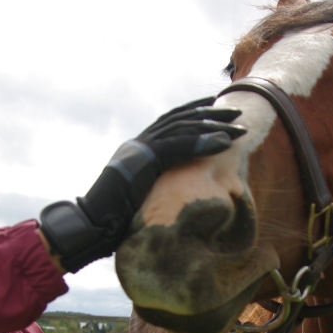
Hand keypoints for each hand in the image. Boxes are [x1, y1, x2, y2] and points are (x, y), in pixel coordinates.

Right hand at [40, 98, 244, 271]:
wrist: (93, 226)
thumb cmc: (118, 219)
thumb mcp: (145, 195)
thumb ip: (161, 183)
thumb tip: (184, 191)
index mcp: (140, 147)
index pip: (172, 122)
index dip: (195, 112)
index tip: (218, 107)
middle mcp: (139, 142)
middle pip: (181, 120)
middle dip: (211, 114)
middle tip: (238, 111)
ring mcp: (140, 148)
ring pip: (182, 129)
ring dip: (214, 126)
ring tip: (239, 128)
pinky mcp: (143, 159)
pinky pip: (178, 146)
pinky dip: (203, 143)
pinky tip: (224, 142)